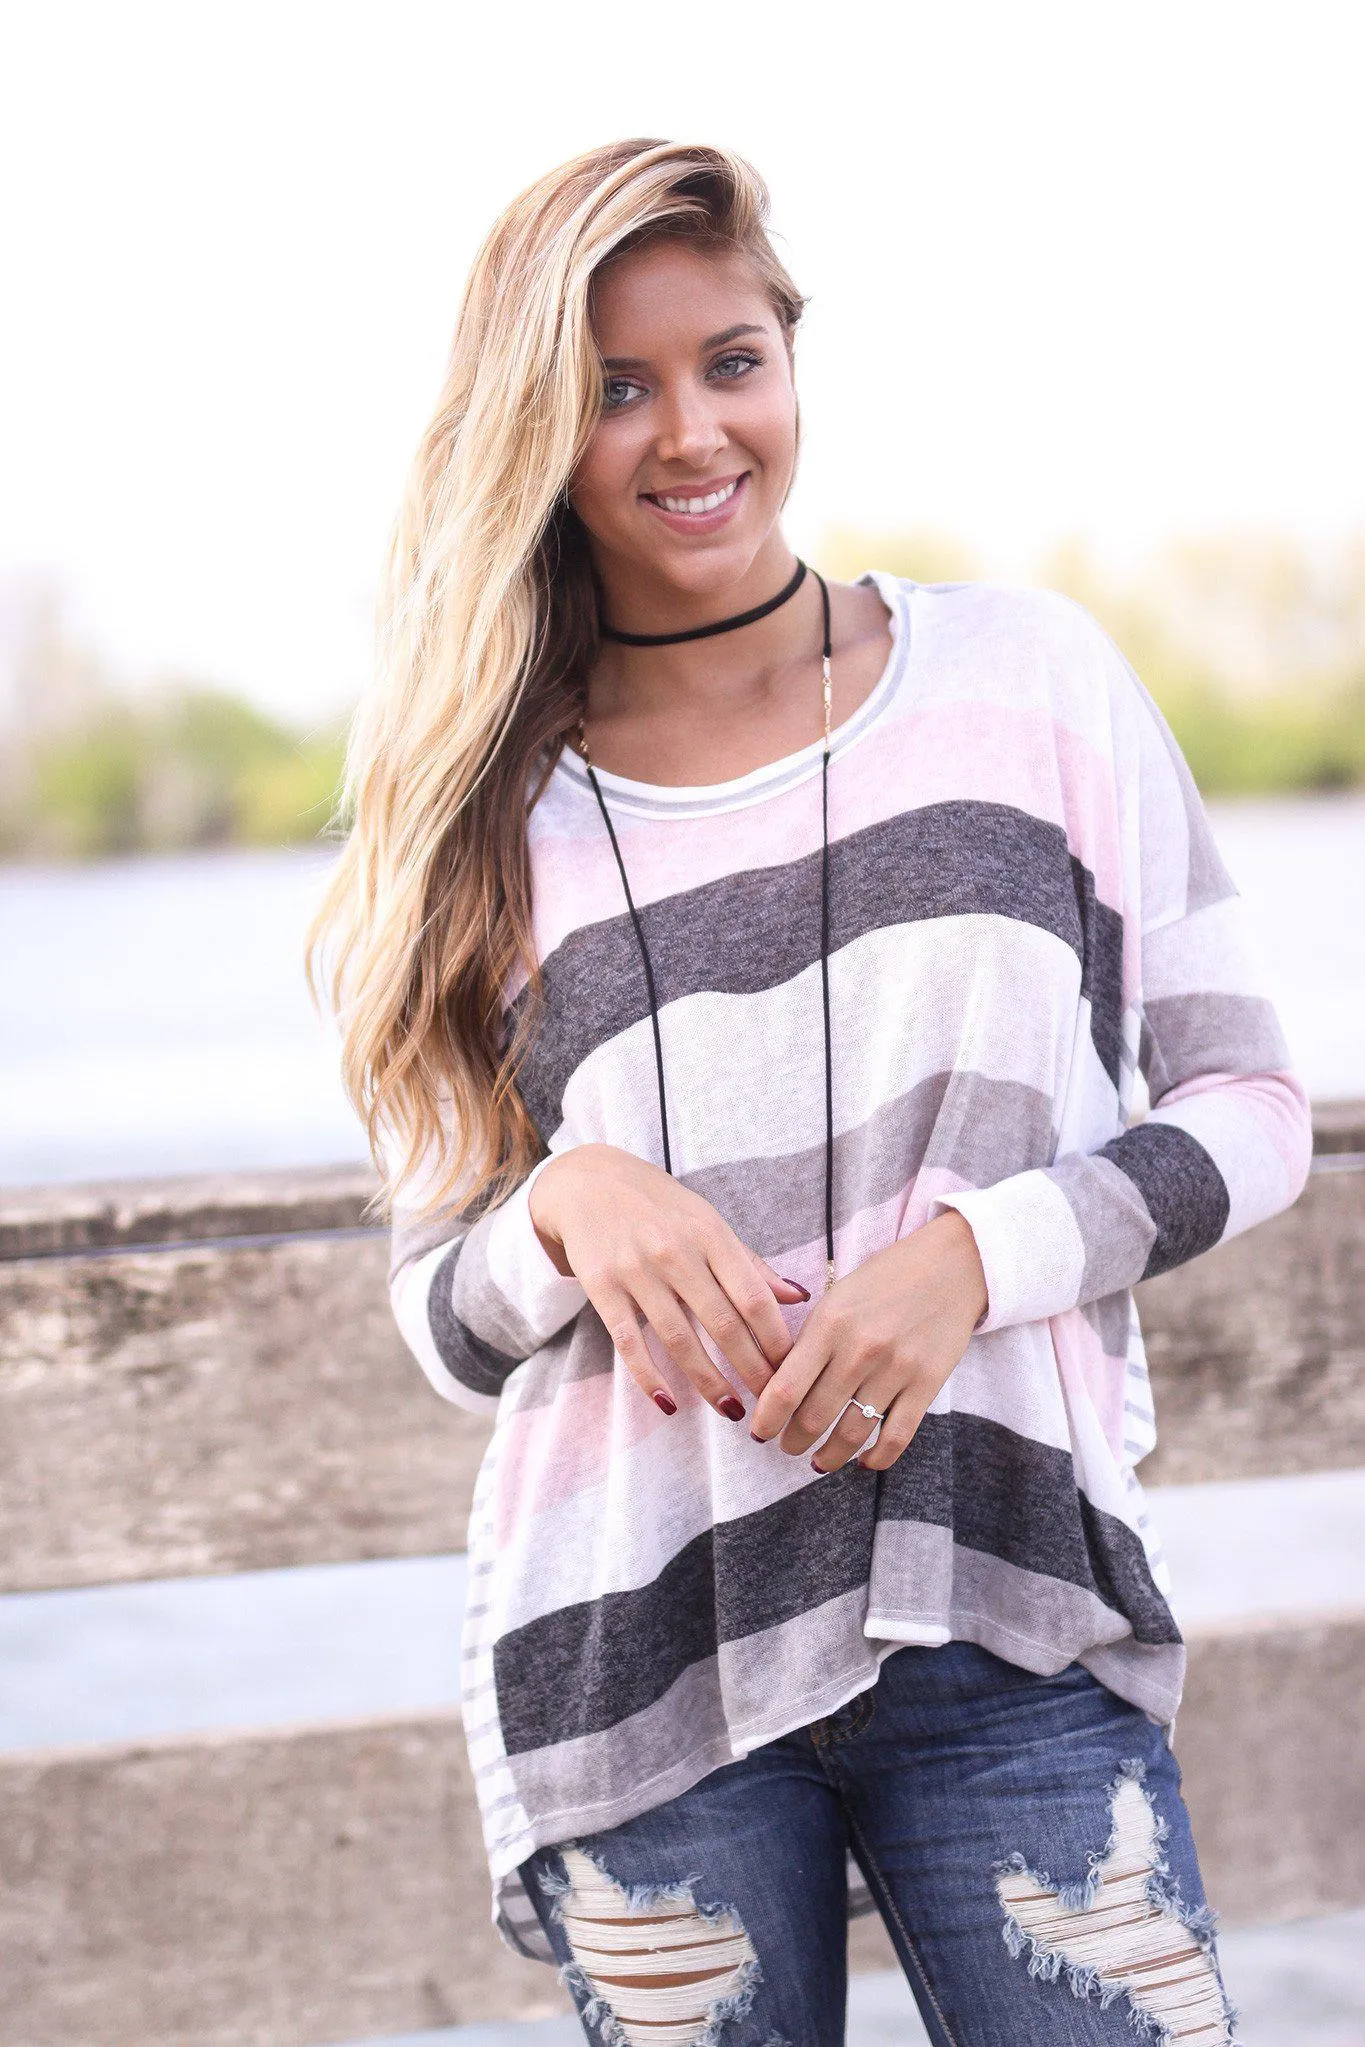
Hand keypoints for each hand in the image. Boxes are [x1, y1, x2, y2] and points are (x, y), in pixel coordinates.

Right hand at [528, 1145, 808, 1420]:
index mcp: (709, 1234)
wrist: (588, 1181)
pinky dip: (648, 1377)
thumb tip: (799, 1296)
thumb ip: (750, 1263)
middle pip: (722, 1324)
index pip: (752, 1296)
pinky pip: (629, 1341)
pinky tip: (669, 1404)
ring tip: (732, 1410)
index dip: (776, 1338)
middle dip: (751, 1369)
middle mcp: (675, 1252)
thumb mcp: (707, 1221)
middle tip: (771, 1403)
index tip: (791, 1369)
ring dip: (709, 1382)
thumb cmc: (660, 1206)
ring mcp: (636, 1270)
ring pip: (679, 1340)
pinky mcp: (602, 1287)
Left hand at [748, 1211, 987, 1470]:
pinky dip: (876, 1458)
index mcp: (830, 1323)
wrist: (951, 1265)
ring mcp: (896, 1369)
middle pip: (814, 1418)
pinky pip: (896, 1436)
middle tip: (787, 1446)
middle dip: (792, 1441)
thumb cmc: (886, 1279)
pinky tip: (863, 1461)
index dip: (766, 1420)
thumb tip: (779, 1387)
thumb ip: (810, 1339)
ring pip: (852, 1434)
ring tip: (818, 1461)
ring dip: (829, 1456)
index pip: (785, 1388)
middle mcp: (860, 1349)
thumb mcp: (838, 1296)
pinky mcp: (927, 1384)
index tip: (759, 1432)